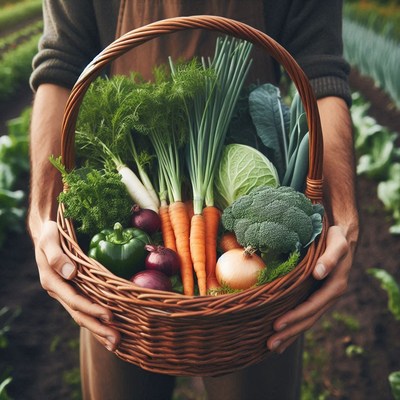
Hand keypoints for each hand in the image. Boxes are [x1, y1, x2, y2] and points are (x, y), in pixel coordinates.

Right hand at [34, 220, 119, 350]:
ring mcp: (68, 293)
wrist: (47, 233)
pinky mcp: (75, 290)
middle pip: (80, 314)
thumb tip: (70, 273)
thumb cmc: (50, 234)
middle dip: (98, 328)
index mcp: (52, 282)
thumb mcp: (50, 240)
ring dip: (99, 329)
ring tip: (117, 343)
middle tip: (117, 341)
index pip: (75, 300)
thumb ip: (57, 256)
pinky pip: (87, 307)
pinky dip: (97, 320)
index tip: (109, 316)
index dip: (92, 309)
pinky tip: (111, 328)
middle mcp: (60, 291)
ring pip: (83, 315)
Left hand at [266, 224, 355, 352]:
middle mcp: (328, 296)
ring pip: (306, 320)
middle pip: (308, 319)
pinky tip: (282, 335)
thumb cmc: (335, 239)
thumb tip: (319, 273)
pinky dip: (294, 325)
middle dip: (290, 332)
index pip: (312, 306)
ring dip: (290, 334)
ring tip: (272, 346)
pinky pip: (304, 313)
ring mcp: (322, 297)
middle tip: (270, 343)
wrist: (341, 238)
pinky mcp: (315, 295)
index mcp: (335, 286)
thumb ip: (330, 258)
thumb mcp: (336, 244)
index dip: (296, 316)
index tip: (278, 324)